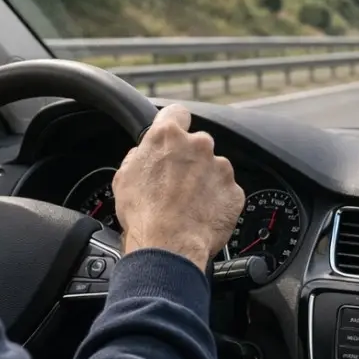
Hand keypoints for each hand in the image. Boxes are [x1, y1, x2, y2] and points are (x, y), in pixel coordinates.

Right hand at [113, 104, 244, 267]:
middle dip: (190, 160)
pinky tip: (202, 215)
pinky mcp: (234, 191)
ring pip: (214, 169)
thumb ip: (138, 156)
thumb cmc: (144, 214)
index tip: (174, 135)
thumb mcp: (124, 177)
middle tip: (176, 183)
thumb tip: (144, 155)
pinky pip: (226, 192)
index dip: (174, 124)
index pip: (177, 113)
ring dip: (204, 182)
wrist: (169, 246)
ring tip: (188, 205)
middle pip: (197, 144)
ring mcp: (220, 168)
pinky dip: (217, 201)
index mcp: (168, 136)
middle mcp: (199, 145)